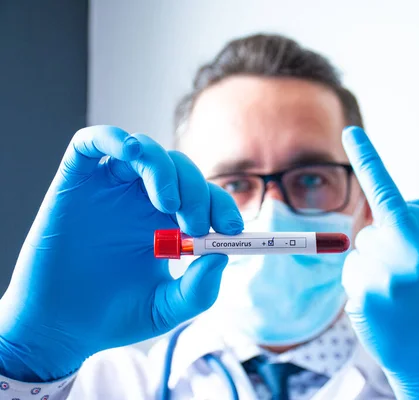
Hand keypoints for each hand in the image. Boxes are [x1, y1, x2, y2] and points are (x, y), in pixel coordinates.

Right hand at [0, 126, 242, 381]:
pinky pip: (94, 141)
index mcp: (169, 221)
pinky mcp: (76, 180)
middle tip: (194, 225)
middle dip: (197, 192)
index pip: (205, 196)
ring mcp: (110, 187)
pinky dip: (113, 138)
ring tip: (169, 206)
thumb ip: (199, 290)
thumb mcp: (167, 308)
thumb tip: (222, 255)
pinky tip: (130, 154)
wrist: (60, 328)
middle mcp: (142, 199)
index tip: (233, 230)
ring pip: (145, 150)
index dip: (223, 206)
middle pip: (180, 169)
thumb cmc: (115, 316)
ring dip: (165, 169)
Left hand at [341, 127, 418, 398]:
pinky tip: (384, 306)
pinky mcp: (362, 294)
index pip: (394, 194)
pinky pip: (352, 272)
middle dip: (385, 246)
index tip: (350, 132)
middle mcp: (412, 252)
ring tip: (398, 295)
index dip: (368, 160)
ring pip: (360, 249)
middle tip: (407, 278)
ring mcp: (384, 274)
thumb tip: (402, 203)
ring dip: (374, 266)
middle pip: (374, 227)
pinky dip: (362, 285)